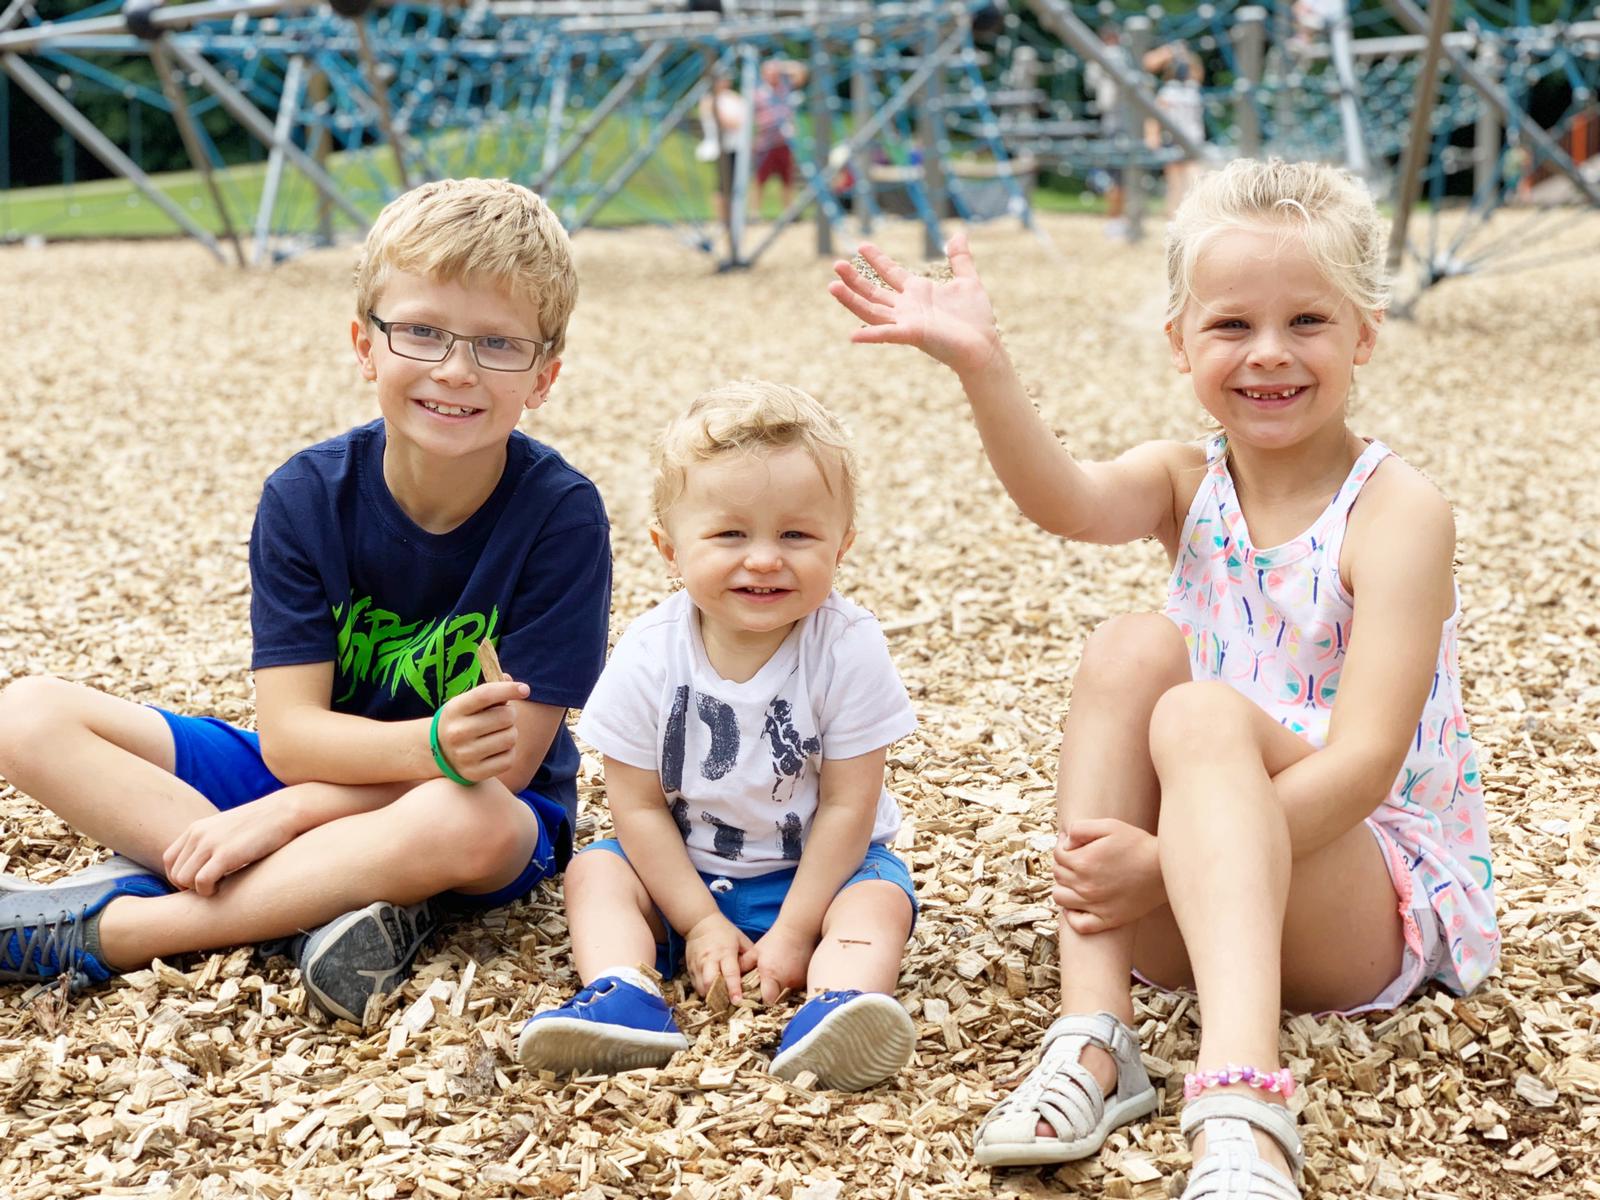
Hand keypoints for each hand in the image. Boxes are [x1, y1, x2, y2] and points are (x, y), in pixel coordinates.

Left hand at [163, 801, 299, 895]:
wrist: (286, 811)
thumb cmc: (263, 825)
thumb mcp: (229, 829)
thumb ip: (213, 843)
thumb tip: (206, 866)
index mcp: (197, 828)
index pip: (170, 860)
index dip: (181, 877)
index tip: (199, 884)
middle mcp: (198, 834)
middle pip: (175, 873)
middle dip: (189, 887)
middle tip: (212, 888)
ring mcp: (211, 843)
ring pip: (184, 879)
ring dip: (198, 890)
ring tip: (219, 887)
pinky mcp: (226, 854)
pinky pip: (201, 882)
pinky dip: (208, 891)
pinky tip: (225, 887)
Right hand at [433, 679, 529, 783]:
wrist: (439, 753)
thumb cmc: (463, 720)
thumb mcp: (467, 703)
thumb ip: (489, 691)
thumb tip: (509, 680)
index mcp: (454, 709)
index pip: (485, 694)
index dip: (508, 689)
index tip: (525, 689)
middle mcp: (456, 732)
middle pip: (505, 716)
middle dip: (510, 714)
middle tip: (503, 717)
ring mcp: (464, 755)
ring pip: (510, 737)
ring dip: (510, 733)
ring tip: (498, 733)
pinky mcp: (474, 773)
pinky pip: (509, 759)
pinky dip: (509, 752)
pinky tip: (497, 749)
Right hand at [685, 913, 755, 1001]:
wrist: (699, 923)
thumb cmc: (725, 932)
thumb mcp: (741, 939)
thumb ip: (750, 956)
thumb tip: (760, 973)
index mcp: (725, 952)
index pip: (730, 973)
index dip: (734, 988)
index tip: (738, 1001)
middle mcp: (710, 959)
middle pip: (711, 983)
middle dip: (719, 997)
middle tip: (728, 1009)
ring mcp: (698, 965)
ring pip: (702, 987)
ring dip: (711, 998)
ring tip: (721, 1007)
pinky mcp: (690, 969)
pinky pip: (695, 986)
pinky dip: (703, 994)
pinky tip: (711, 998)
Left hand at [751, 921, 813, 1004]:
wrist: (797, 930)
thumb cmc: (774, 940)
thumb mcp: (755, 952)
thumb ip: (743, 965)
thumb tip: (731, 977)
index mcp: (771, 976)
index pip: (768, 1001)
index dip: (762, 1004)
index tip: (757, 1001)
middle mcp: (787, 982)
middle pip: (778, 1002)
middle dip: (771, 1000)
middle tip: (765, 994)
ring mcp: (798, 981)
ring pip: (788, 996)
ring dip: (781, 993)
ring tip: (776, 984)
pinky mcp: (806, 979)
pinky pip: (796, 989)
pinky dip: (790, 987)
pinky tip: (786, 978)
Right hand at [828, 234, 1002, 376]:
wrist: (984, 346)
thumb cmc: (975, 319)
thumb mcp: (968, 281)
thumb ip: (960, 259)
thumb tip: (958, 235)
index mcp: (917, 292)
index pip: (890, 273)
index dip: (876, 259)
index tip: (861, 245)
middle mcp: (906, 307)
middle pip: (873, 291)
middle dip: (854, 278)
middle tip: (836, 264)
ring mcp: (906, 321)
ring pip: (871, 310)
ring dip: (851, 299)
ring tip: (832, 286)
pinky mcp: (912, 335)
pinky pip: (887, 335)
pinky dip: (870, 335)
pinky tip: (853, 335)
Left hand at [1052, 818, 1165, 934]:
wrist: (1164, 869)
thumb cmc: (1137, 844)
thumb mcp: (1109, 825)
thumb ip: (1080, 828)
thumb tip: (1064, 841)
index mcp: (1083, 862)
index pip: (1057, 855)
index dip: (1064, 846)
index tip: (1075, 845)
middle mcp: (1085, 886)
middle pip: (1058, 875)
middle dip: (1064, 864)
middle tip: (1079, 859)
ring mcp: (1096, 905)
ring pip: (1060, 898)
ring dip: (1064, 887)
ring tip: (1077, 880)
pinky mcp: (1108, 919)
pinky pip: (1079, 924)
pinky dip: (1073, 916)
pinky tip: (1079, 905)